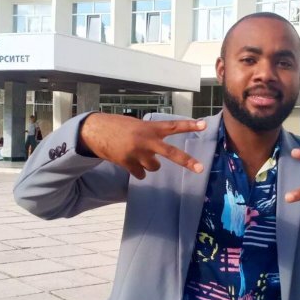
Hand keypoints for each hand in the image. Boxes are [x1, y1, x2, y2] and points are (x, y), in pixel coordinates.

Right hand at [79, 113, 206, 179]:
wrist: (95, 132)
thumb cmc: (117, 126)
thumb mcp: (137, 125)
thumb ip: (150, 134)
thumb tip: (159, 149)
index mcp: (149, 127)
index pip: (173, 126)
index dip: (189, 125)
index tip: (204, 125)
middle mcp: (146, 140)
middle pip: (171, 153)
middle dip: (187, 161)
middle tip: (200, 168)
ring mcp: (137, 153)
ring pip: (154, 167)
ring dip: (150, 164)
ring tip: (138, 154)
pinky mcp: (127, 163)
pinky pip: (141, 174)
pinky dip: (138, 171)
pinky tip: (129, 162)